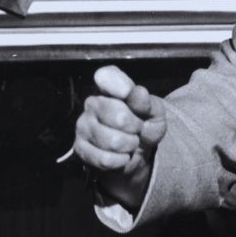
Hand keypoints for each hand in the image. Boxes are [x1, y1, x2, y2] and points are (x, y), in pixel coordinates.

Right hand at [74, 66, 167, 210]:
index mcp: (109, 87)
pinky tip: (120, 155)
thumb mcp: (155, 113)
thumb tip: (138, 93)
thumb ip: (148, 102)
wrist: (138, 154)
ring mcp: (83, 126)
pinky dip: (120, 161)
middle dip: (136, 128)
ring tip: (129, 142)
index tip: (131, 96)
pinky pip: (105, 159)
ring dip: (129, 146)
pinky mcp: (80, 148)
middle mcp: (92, 103)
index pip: (107, 76)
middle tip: (136, 129)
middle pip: (119, 116)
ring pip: (113, 141)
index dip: (122, 87)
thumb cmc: (145, 126)